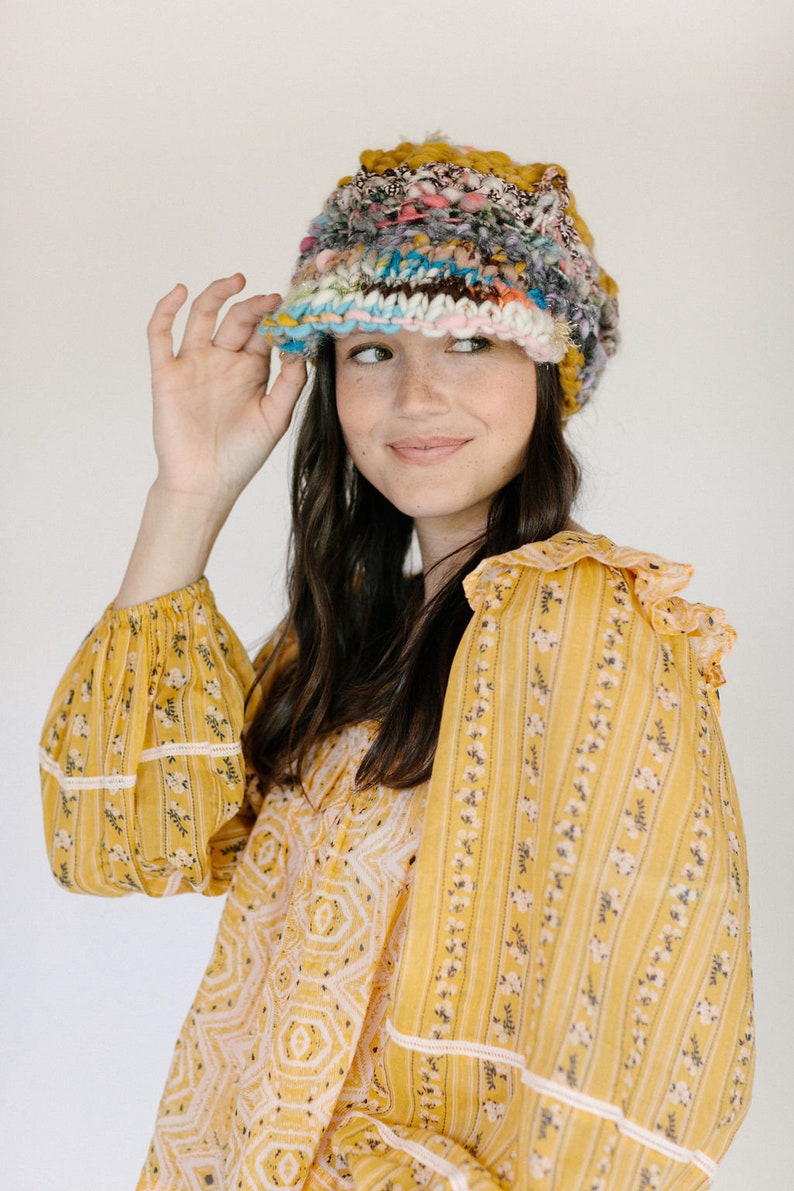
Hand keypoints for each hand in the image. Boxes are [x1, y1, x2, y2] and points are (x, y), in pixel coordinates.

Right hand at [113, 276, 306, 606]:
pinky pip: (160, 334)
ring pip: (202, 316)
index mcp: (250, 370)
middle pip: (236, 319)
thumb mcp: (276, 417)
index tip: (292, 306)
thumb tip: (302, 346)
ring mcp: (193, 363)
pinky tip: (181, 292)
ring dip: (217, 294)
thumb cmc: (242, 456)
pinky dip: (166, 309)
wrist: (205, 483)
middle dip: (253, 305)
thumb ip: (290, 382)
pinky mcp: (166, 373)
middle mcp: (222, 361)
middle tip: (272, 299)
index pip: (263, 332)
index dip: (276, 317)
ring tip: (237, 281)